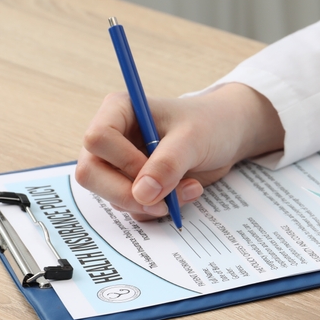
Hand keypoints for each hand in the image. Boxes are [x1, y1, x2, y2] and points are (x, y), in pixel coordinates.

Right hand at [75, 82, 283, 219]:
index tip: (155, 171)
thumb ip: (167, 164)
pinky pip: (132, 208)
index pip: (97, 139)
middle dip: (127, 194)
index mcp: (119, 111)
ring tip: (190, 188)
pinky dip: (158, 209)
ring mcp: (120, 164)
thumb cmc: (210, 124)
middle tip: (164, 201)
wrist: (228, 136)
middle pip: (91, 174)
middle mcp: (112, 138)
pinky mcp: (134, 185)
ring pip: (111, 196)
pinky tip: (185, 193)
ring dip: (151, 204)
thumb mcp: (193, 139)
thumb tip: (141, 194)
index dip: (123, 162)